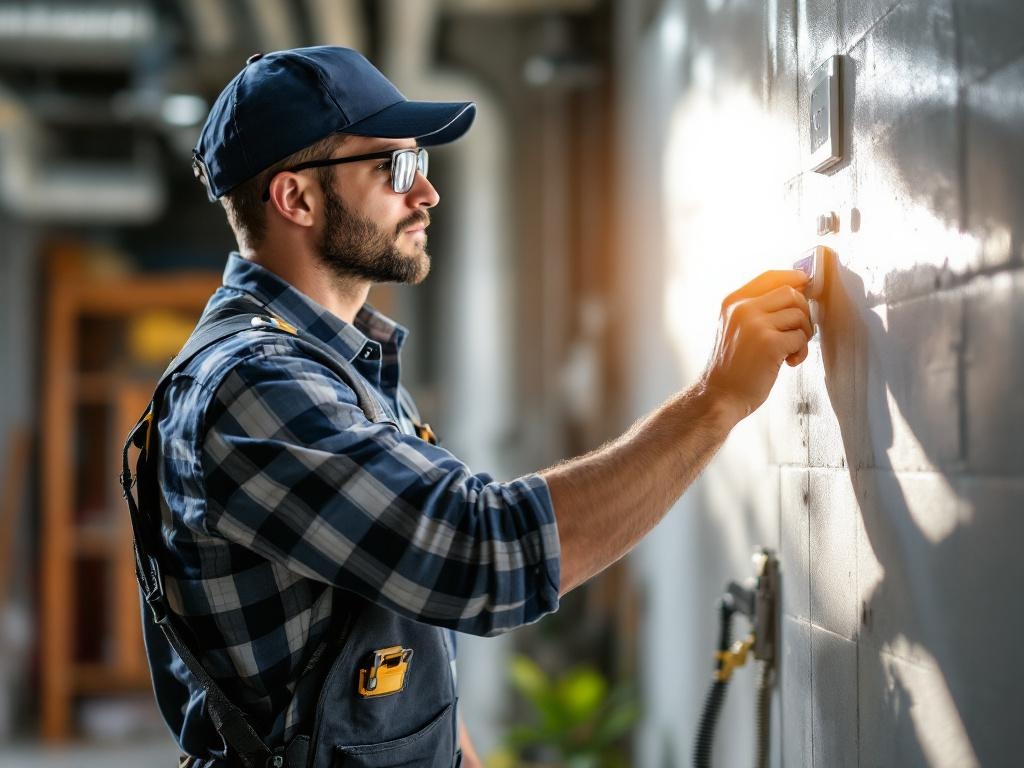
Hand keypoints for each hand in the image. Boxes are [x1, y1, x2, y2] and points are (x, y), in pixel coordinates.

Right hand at [700, 269, 812, 421]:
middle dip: (801, 313)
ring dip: (802, 335)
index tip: (806, 284)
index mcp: (732, 302)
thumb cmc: (731, 367)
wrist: (719, 396)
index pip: (770, 276)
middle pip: (791, 293)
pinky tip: (789, 362)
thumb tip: (796, 292)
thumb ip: (756, 309)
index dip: (793, 277)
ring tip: (789, 352)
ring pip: (799, 315)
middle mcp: (743, 308)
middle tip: (795, 333)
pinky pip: (801, 337)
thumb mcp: (734, 327)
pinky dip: (801, 351)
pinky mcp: (769, 344)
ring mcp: (755, 325)